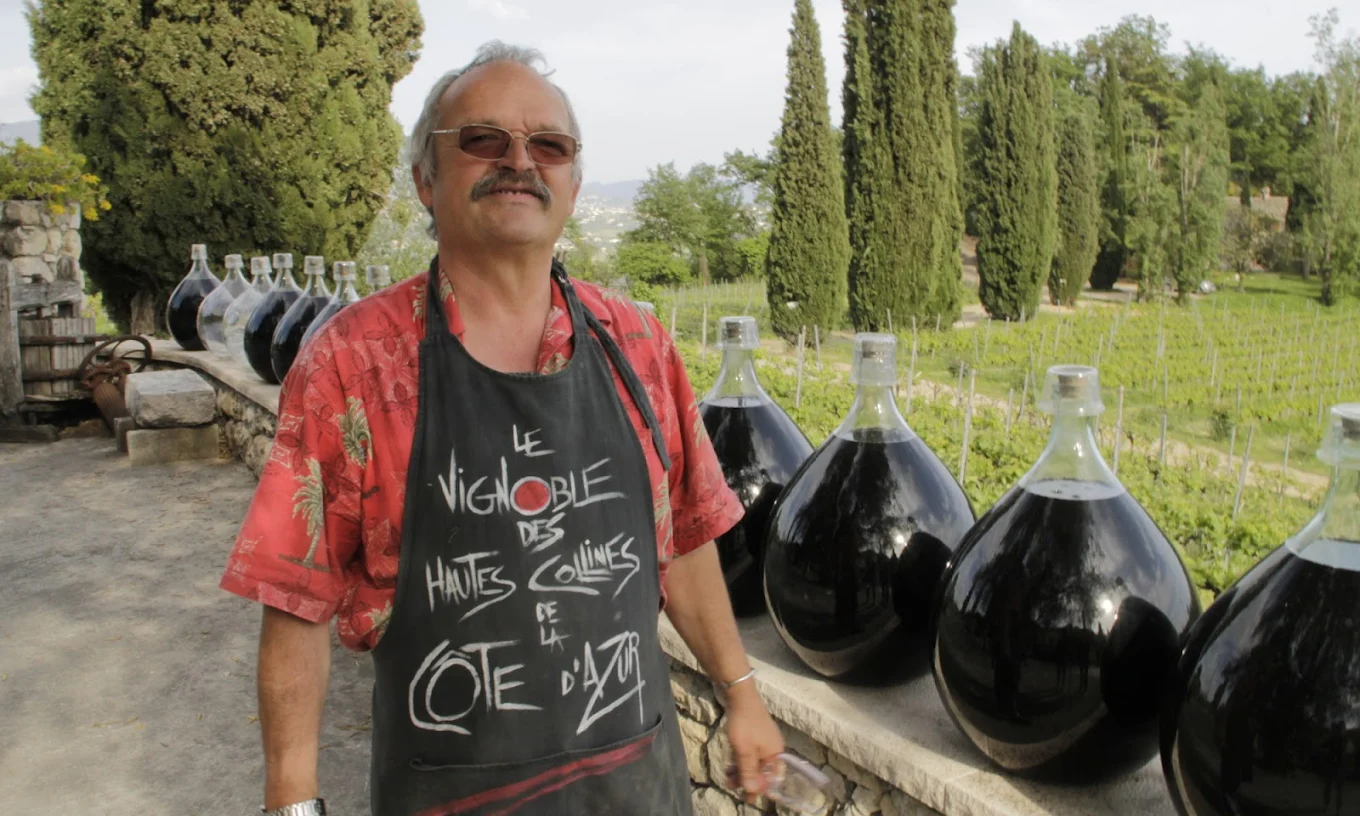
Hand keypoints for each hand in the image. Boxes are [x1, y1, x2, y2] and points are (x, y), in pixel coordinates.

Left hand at [724, 683, 784, 802]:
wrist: (740, 695)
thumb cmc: (744, 725)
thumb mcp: (744, 751)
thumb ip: (748, 772)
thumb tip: (752, 791)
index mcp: (775, 754)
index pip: (771, 779)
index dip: (759, 789)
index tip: (747, 798)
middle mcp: (773, 748)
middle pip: (762, 771)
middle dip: (748, 780)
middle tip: (731, 786)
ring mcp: (764, 740)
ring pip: (754, 762)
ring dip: (742, 771)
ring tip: (727, 777)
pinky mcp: (755, 734)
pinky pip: (750, 753)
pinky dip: (741, 760)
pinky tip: (731, 764)